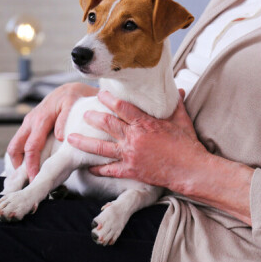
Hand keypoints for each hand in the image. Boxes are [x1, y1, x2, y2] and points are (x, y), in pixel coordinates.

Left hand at [6, 82, 97, 179]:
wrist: (76, 88)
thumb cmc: (60, 110)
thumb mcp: (45, 125)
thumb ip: (40, 141)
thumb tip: (32, 168)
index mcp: (29, 124)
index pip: (15, 148)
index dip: (18, 166)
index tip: (25, 180)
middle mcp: (36, 117)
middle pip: (27, 145)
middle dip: (30, 166)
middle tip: (36, 180)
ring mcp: (51, 109)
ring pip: (39, 135)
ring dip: (39, 154)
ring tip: (47, 170)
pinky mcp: (69, 102)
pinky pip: (62, 118)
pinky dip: (60, 129)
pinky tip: (63, 140)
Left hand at [67, 90, 253, 224]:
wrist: (190, 169)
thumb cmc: (187, 144)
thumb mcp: (181, 120)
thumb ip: (176, 104)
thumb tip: (178, 90)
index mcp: (145, 123)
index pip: (121, 107)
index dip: (108, 99)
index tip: (99, 94)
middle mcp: (133, 137)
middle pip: (107, 124)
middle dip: (92, 117)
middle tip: (82, 113)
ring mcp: (130, 155)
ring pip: (101, 148)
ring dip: (84, 142)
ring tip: (70, 138)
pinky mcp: (130, 171)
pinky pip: (110, 169)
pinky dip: (97, 169)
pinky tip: (87, 167)